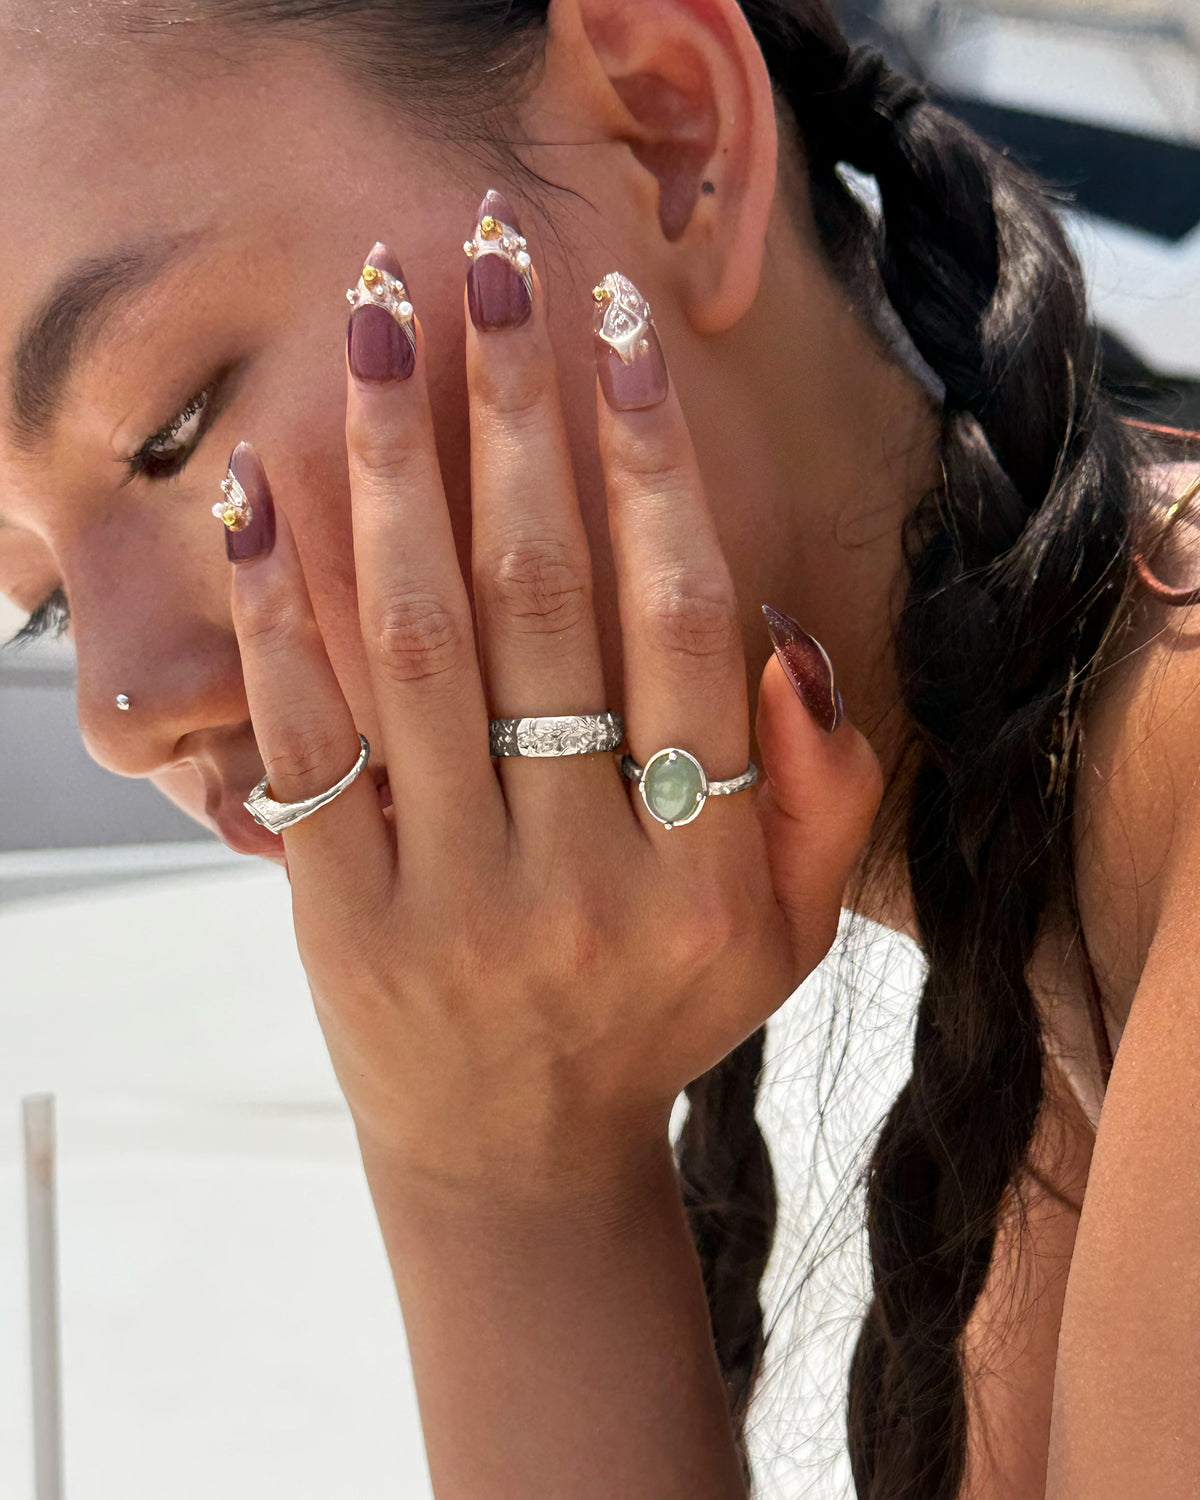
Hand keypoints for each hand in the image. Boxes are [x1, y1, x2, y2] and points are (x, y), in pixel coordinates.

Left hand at [222, 200, 881, 1199]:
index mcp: (708, 874)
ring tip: (375, 330)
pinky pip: (304, 744)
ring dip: (393, 473)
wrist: (513, 1151)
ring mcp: (452, 901)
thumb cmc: (660, 1012)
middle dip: (519, 420)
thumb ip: (821, 789)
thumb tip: (778, 629)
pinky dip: (277, 613)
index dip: (653, 467)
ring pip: (417, 653)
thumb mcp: (788, 929)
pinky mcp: (341, 918)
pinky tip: (260, 490)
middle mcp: (583, 881)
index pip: (681, 627)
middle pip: (544, 608)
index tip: (620, 335)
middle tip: (496, 269)